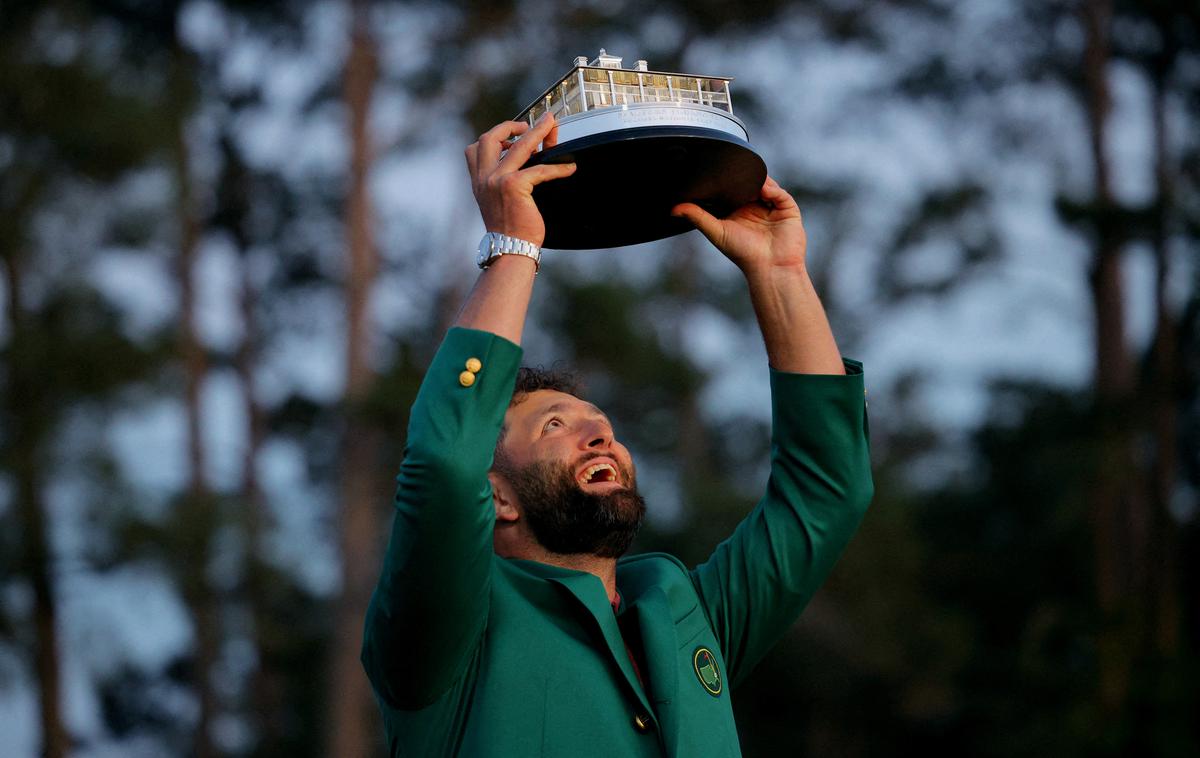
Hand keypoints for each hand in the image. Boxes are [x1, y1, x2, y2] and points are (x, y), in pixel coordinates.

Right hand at [464, 113, 574, 246]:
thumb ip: (507, 181)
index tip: (512, 135)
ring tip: (553, 124)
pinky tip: (569, 168)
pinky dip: (558, 167)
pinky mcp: (513, 186)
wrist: (510, 251)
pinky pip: (540, 168)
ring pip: (519, 145)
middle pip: (490, 138)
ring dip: (538, 131)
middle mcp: (483, 178)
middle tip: (530, 124)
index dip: (495, 137)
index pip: (475, 149)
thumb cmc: (511, 232)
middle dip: (511, 126)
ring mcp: (496, 180)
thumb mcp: (503, 202)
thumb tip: (532, 158)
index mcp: (478, 182)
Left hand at [671, 176, 805, 274]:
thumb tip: (673, 209)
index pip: (733, 190)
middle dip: (745, 177)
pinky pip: (780, 193)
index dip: (727, 181)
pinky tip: (763, 189)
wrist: (770, 267)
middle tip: (734, 168)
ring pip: (766, 185)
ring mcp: (772, 207)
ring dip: (758, 180)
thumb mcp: (716, 232)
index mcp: (739, 211)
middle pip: (750, 184)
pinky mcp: (787, 209)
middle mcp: (755, 207)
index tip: (716, 171)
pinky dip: (772, 189)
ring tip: (749, 178)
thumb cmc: (743, 254)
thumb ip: (697, 217)